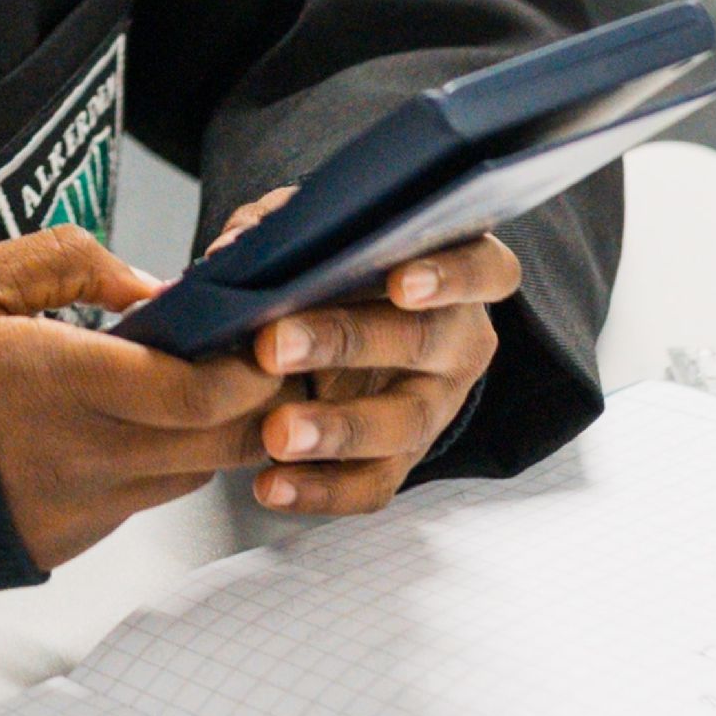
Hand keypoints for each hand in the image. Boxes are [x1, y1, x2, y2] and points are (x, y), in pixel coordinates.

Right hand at [0, 228, 276, 572]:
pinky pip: (137, 506)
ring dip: (208, 436)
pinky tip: (132, 429)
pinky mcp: (60, 544)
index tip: (264, 336)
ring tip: (195, 388)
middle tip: (261, 362)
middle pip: (215, 446)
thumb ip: (70, 264)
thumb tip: (152, 288)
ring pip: (185, 478)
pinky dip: (155, 467)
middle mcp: (76, 459)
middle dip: (255, 405)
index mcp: (56, 384)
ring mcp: (72, 511)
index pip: (196, 394)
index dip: (248, 370)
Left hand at [240, 221, 522, 518]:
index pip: (480, 267)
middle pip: (421, 341)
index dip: (448, 276)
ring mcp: (437, 404)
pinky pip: (374, 484)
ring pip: (402, 422)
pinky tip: (271, 484)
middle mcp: (458, 339)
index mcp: (456, 271)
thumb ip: (285, 225)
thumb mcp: (321, 232)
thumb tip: (236, 246)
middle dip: (346, 342)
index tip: (401, 285)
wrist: (358, 332)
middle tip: (275, 346)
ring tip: (278, 433)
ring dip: (337, 429)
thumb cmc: (346, 267)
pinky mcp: (406, 457)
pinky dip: (321, 490)